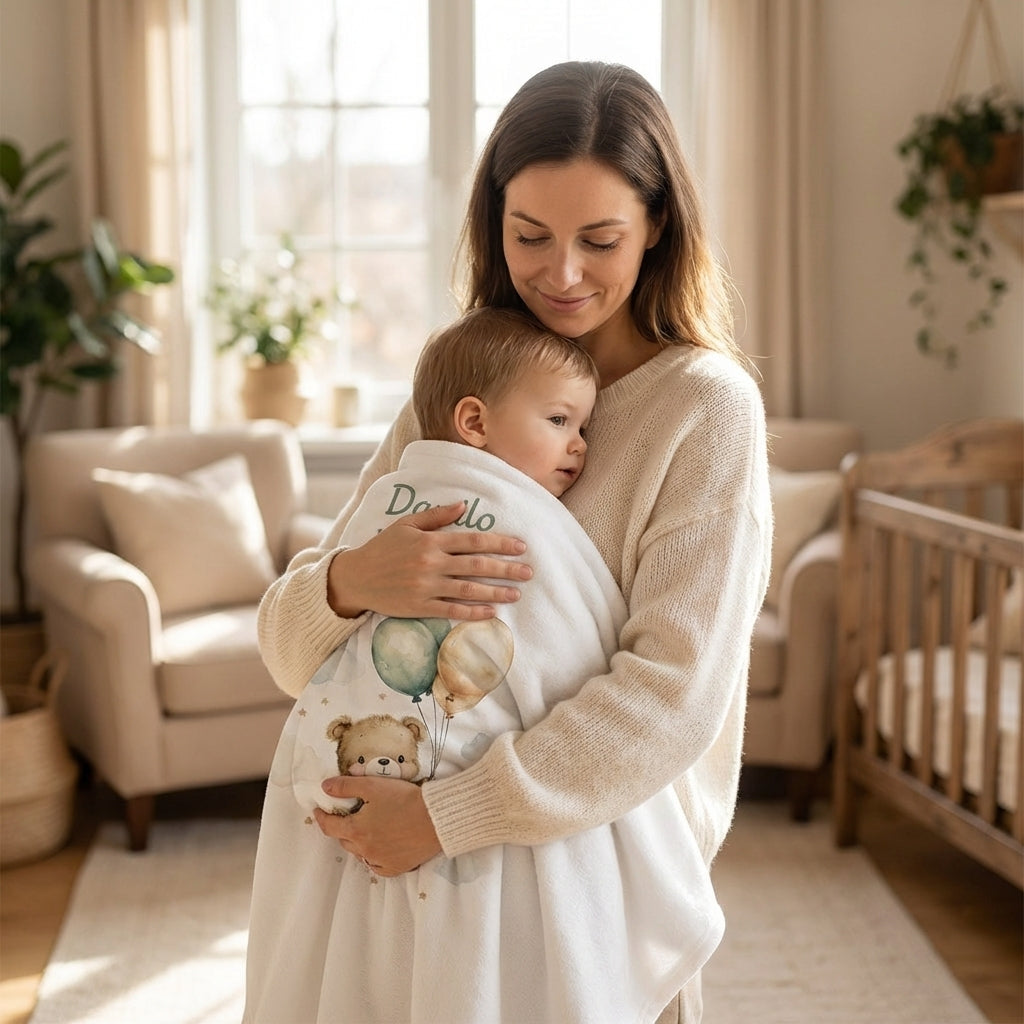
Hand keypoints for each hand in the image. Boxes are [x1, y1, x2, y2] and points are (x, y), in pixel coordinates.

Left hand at [314, 776, 442, 875]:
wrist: (436, 819)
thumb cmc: (405, 799)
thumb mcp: (372, 785)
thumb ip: (346, 786)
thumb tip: (325, 787)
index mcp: (355, 830)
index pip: (329, 826)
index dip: (322, 817)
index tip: (319, 811)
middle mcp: (364, 850)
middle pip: (344, 840)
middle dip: (342, 828)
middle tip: (349, 816)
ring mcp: (380, 861)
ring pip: (360, 853)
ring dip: (359, 842)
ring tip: (367, 829)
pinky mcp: (396, 868)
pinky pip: (377, 865)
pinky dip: (375, 856)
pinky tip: (381, 846)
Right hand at [327, 501, 531, 619]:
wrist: (356, 577)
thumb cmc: (382, 548)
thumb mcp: (406, 524)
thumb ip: (436, 515)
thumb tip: (464, 505)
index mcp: (430, 541)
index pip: (472, 540)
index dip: (499, 543)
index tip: (520, 546)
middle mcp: (431, 563)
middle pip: (477, 565)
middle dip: (506, 569)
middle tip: (529, 572)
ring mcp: (426, 587)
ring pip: (469, 590)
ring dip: (496, 592)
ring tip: (517, 594)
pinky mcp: (420, 607)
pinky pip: (452, 610)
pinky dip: (474, 612)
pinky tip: (492, 612)